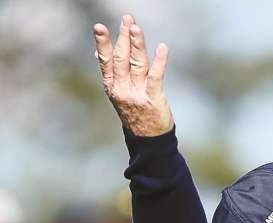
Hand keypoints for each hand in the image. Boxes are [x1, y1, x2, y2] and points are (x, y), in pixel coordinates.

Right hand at [93, 14, 172, 136]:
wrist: (148, 141)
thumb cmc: (134, 113)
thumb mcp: (118, 94)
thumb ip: (111, 73)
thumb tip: (97, 52)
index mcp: (112, 86)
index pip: (106, 61)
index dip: (102, 44)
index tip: (99, 27)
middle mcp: (122, 89)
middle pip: (122, 58)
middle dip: (124, 37)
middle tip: (127, 19)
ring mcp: (138, 94)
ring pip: (137, 64)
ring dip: (137, 44)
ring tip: (136, 27)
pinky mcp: (154, 99)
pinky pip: (156, 77)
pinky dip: (159, 61)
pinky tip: (162, 48)